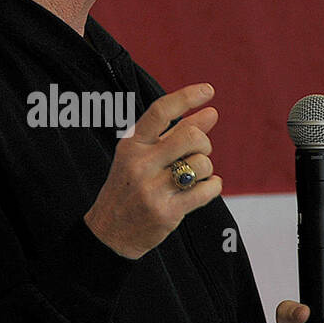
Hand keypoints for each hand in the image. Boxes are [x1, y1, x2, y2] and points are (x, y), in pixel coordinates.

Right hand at [84, 83, 223, 258]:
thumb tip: (211, 113)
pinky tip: (206, 187)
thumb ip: (175, 134)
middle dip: (203, 142)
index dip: (187, 97)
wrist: (110, 232)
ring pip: (201, 164)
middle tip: (200, 150)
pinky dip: (213, 186)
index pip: (160, 111)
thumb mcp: (143, 157)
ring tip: (196, 176)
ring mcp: (152, 189)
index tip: (209, 90)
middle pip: (189, 136)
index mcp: (131, 145)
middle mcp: (140, 164)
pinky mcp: (167, 212)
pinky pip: (206, 190)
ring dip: (207, 168)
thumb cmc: (130, 188)